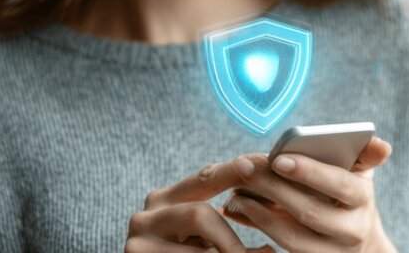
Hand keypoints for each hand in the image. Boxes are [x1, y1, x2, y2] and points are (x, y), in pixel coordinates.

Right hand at [125, 161, 273, 252]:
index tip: (252, 165)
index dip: (229, 171)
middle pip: (200, 214)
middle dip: (233, 239)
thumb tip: (271, 228)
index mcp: (165, 199)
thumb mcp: (202, 237)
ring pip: (201, 251)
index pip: (203, 178)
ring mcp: (138, 243)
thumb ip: (224, 222)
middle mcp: (146, 216)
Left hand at [222, 137, 395, 252]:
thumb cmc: (349, 196)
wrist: (357, 243)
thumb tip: (383, 147)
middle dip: (273, 188)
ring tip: (237, 191)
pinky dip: (260, 230)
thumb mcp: (360, 174)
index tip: (279, 158)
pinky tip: (241, 211)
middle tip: (243, 166)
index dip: (310, 172)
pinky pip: (283, 251)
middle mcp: (351, 231)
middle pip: (310, 212)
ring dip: (260, 214)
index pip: (340, 185)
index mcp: (363, 200)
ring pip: (293, 238)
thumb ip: (365, 155)